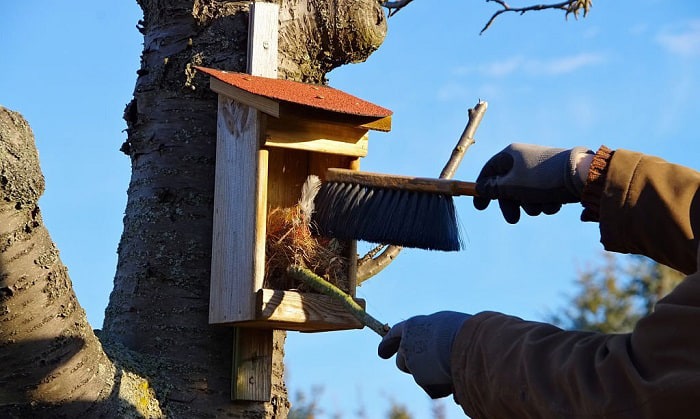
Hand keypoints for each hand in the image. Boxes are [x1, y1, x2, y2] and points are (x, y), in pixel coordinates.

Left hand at [378, 311, 471, 398]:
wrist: (467, 342)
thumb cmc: (464, 330)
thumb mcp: (446, 326)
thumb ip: (434, 337)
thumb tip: (437, 354)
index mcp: (413, 325)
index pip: (394, 334)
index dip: (388, 344)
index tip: (382, 353)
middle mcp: (407, 343)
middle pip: (401, 359)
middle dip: (410, 365)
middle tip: (425, 368)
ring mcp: (412, 361)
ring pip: (418, 374)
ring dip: (429, 375)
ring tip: (449, 367)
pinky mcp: (420, 378)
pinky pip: (432, 387)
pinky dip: (442, 386)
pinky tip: (454, 377)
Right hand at [473, 143, 592, 222]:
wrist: (582, 175)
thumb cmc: (542, 179)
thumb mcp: (511, 186)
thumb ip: (493, 189)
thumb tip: (481, 188)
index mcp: (511, 155)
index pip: (489, 171)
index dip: (482, 190)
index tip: (480, 208)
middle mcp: (524, 159)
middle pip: (508, 186)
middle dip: (513, 204)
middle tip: (514, 220)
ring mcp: (540, 168)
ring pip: (527, 193)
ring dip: (532, 205)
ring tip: (543, 206)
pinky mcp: (555, 177)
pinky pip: (543, 194)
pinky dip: (546, 202)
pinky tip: (556, 203)